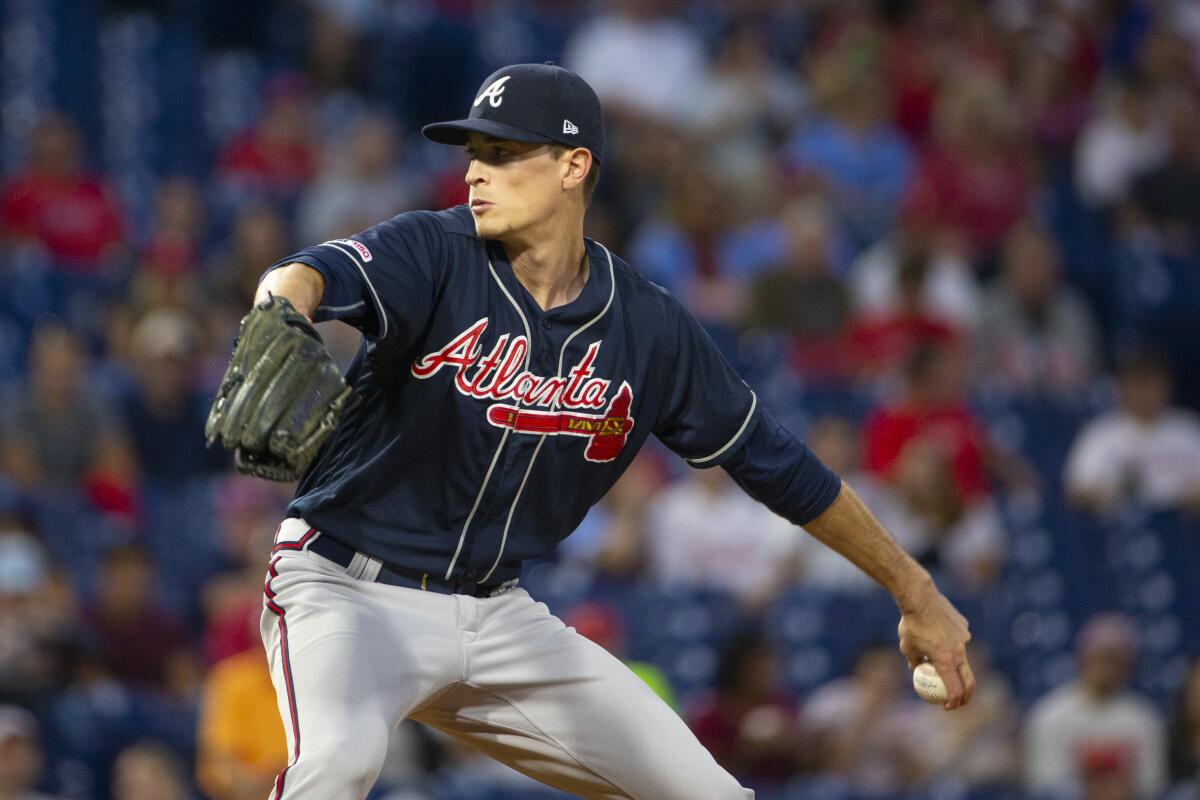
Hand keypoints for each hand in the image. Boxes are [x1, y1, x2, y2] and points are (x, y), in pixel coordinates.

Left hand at [897, 584, 974, 709]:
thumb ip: (914, 662)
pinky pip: (959, 640)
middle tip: (958, 701)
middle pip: (969, 680)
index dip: (953, 702)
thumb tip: (917, 670)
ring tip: (936, 651)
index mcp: (945, 661)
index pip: (955, 689)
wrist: (921, 598)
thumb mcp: (907, 648)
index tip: (947, 707)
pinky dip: (951, 643)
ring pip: (963, 657)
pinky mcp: (964, 628)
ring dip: (954, 663)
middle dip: (966, 695)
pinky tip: (938, 632)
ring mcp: (964, 639)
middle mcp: (959, 651)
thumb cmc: (911, 625)